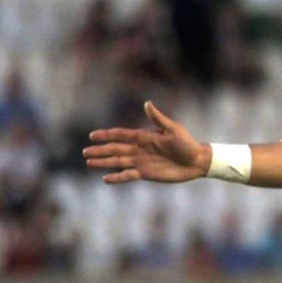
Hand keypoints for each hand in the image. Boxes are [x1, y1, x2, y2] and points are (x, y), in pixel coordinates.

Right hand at [83, 101, 207, 183]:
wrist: (197, 161)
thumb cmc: (187, 143)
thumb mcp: (173, 129)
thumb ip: (158, 119)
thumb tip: (147, 103)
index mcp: (143, 137)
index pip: (120, 135)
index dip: (106, 135)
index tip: (92, 136)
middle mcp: (139, 149)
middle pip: (115, 149)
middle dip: (99, 150)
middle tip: (84, 152)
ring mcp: (141, 162)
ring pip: (117, 162)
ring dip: (104, 162)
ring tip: (89, 163)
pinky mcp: (146, 173)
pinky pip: (128, 175)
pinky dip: (117, 177)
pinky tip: (105, 179)